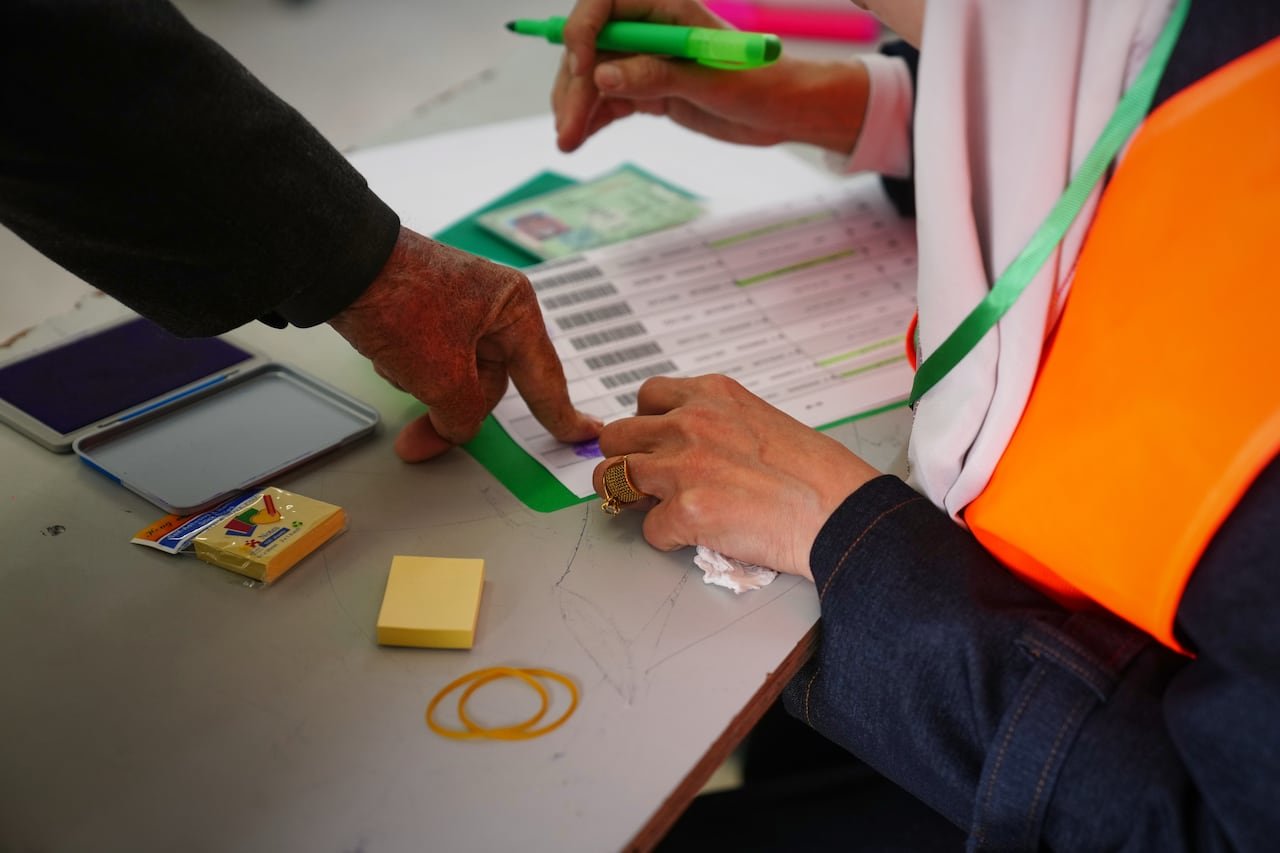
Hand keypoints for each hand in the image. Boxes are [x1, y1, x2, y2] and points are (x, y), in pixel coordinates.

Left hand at [329, 227, 600, 461]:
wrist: (334, 261)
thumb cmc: (399, 304)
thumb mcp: (441, 375)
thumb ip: (462, 415)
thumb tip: (456, 428)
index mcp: (514, 308)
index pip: (543, 376)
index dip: (560, 413)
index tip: (583, 433)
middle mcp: (494, 305)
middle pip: (490, 381)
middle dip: (452, 407)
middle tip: (420, 440)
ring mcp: (458, 307)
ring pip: (455, 375)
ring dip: (425, 386)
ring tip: (393, 365)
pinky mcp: (426, 311)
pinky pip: (431, 359)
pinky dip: (409, 368)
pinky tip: (385, 354)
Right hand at [553, 0, 868, 154]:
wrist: (780, 112)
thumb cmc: (756, 83)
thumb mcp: (706, 80)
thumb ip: (654, 75)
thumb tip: (602, 78)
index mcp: (663, 7)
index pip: (604, 5)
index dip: (582, 31)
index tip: (582, 70)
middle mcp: (647, 29)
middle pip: (590, 49)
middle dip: (575, 88)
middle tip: (567, 131)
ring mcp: (643, 61)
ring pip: (592, 79)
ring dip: (576, 109)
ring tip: (568, 143)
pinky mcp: (646, 89)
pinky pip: (607, 101)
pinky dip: (591, 119)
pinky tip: (579, 138)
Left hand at [591, 375, 879, 579]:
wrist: (841, 512)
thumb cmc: (816, 473)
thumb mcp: (761, 421)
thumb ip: (717, 425)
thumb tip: (685, 447)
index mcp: (711, 395)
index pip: (646, 395)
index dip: (648, 424)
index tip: (657, 443)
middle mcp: (690, 422)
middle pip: (616, 434)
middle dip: (626, 459)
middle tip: (647, 481)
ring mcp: (684, 466)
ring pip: (612, 477)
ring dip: (628, 496)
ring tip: (656, 508)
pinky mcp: (686, 511)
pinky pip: (648, 528)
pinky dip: (666, 537)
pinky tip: (695, 537)